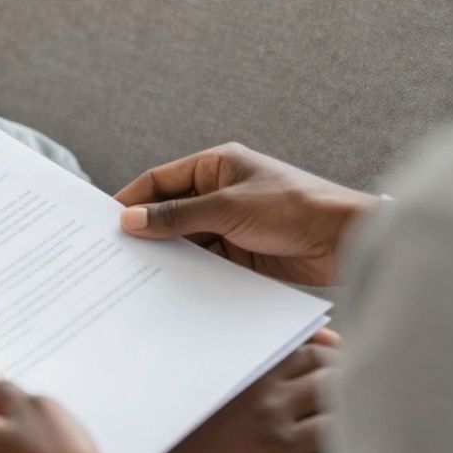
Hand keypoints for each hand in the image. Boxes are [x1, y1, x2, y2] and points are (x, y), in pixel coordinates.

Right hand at [115, 143, 378, 285]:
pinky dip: (188, 270)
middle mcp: (218, 192)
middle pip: (169, 211)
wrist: (346, 241)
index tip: (105, 222)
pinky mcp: (239, 252)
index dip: (132, 199)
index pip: (160, 180)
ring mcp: (229, 223)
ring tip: (135, 274)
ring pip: (184, 238)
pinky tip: (168, 286)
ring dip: (167, 253)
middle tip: (114, 253)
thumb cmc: (294, 207)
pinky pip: (203, 260)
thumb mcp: (227, 208)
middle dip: (146, 230)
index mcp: (215, 166)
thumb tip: (128, 219)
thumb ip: (176, 215)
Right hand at [121, 329, 339, 452]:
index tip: (334, 346)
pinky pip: (332, 430)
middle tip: (360, 376)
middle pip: (322, 362)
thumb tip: (269, 373)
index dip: (325, 343)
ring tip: (363, 404)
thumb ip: (236, 377)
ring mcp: (273, 416)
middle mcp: (261, 387)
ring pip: (334, 390)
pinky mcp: (281, 449)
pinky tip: (352, 437)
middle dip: (346, 365)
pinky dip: (350, 429)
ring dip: (354, 394)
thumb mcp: (203, 393)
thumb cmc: (178, 439)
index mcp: (243, 369)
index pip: (297, 343)